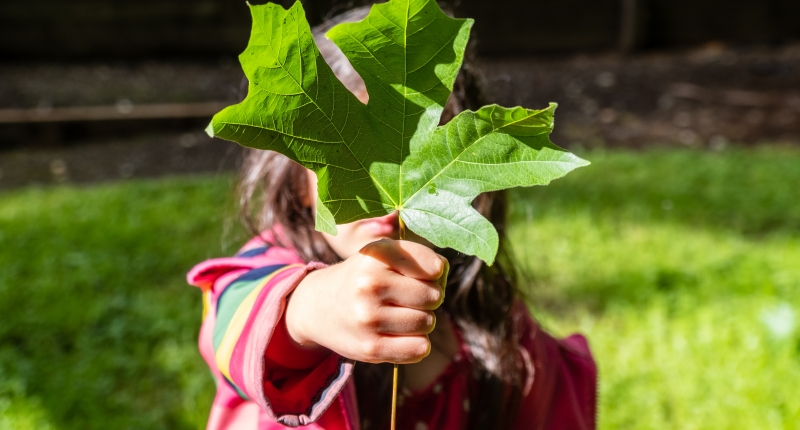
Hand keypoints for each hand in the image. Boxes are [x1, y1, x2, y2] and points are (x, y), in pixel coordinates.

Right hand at [285, 239, 448, 363]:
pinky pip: (419, 348)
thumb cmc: (363, 277)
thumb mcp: (382, 254)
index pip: (434, 267)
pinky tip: (400, 334)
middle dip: (428, 298)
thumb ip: (418, 258)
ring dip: (421, 321)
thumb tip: (442, 273)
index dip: (434, 272)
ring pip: (428, 322)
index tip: (421, 275)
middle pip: (434, 296)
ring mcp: (368, 317)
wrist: (317, 306)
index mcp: (376, 255)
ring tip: (400, 314)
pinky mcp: (370, 347)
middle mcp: (370, 284)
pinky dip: (417, 343)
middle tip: (408, 298)